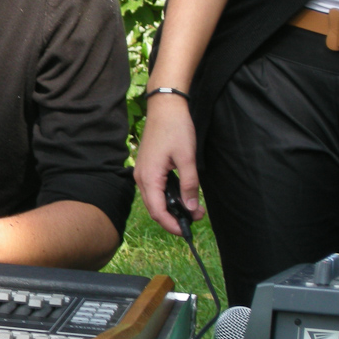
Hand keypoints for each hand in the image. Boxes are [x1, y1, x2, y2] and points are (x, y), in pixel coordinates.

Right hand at [134, 95, 204, 236]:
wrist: (165, 107)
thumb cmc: (175, 129)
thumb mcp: (187, 158)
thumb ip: (189, 185)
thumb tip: (191, 208)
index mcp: (149, 177)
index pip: (158, 211)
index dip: (172, 225)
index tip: (188, 231)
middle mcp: (141, 178)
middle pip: (154, 209)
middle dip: (174, 217)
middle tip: (197, 217)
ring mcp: (142, 173)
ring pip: (154, 200)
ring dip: (171, 207)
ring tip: (193, 207)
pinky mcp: (146, 168)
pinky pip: (154, 190)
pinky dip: (167, 197)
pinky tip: (181, 195)